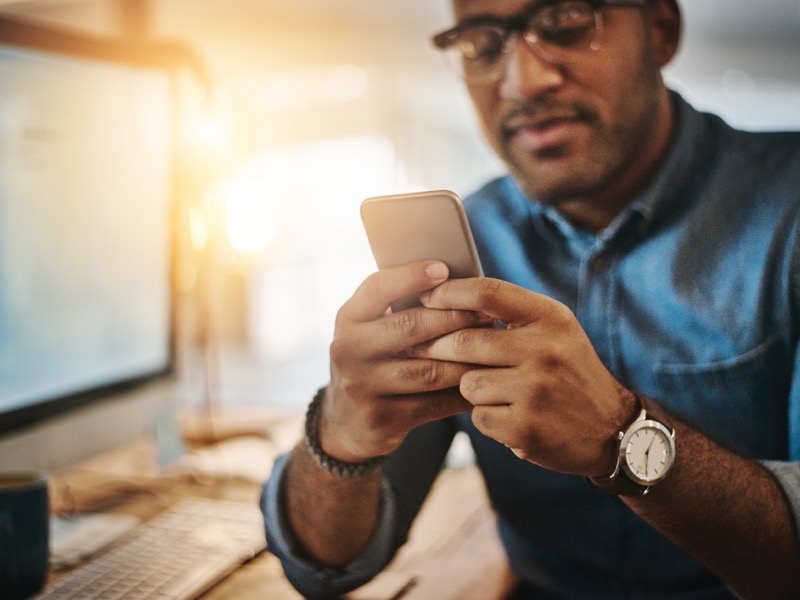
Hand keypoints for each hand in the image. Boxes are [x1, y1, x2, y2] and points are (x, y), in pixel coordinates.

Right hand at [321, 261, 493, 462]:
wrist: (346, 421)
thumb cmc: (373, 360)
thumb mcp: (370, 330)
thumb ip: (398, 308)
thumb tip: (456, 282)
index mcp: (347, 319)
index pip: (377, 288)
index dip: (411, 276)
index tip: (443, 268)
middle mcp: (348, 351)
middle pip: (409, 327)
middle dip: (454, 318)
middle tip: (488, 314)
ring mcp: (361, 387)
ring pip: (428, 370)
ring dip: (467, 359)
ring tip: (495, 348)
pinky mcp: (381, 419)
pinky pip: (434, 404)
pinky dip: (463, 393)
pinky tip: (484, 382)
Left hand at [412, 277, 636, 476]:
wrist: (611, 429)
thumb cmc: (569, 372)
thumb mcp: (554, 330)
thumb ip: (510, 312)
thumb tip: (445, 298)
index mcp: (551, 318)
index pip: (487, 292)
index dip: (448, 293)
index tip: (425, 297)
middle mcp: (545, 351)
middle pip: (464, 341)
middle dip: (437, 347)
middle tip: (424, 349)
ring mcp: (535, 391)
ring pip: (467, 382)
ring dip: (471, 388)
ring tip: (498, 391)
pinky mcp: (525, 427)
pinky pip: (478, 415)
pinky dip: (486, 416)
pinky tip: (510, 416)